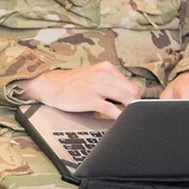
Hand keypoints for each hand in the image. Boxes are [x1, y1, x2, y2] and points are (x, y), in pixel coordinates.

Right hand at [21, 61, 143, 118]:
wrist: (51, 86)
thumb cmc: (72, 83)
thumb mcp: (93, 74)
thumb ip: (108, 81)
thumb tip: (125, 94)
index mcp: (105, 68)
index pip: (129, 82)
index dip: (135, 95)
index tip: (136, 103)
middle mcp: (103, 75)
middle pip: (131, 89)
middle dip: (136, 102)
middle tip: (137, 111)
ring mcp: (97, 87)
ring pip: (124, 97)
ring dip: (131, 108)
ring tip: (132, 116)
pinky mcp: (90, 100)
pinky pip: (111, 109)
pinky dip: (120, 116)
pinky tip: (122, 120)